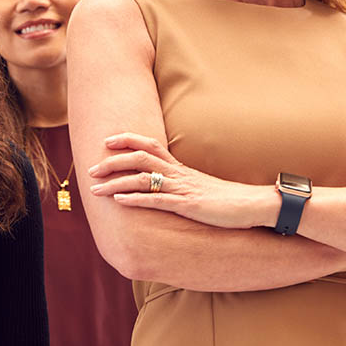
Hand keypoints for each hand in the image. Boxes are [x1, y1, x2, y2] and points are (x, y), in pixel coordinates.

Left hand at [88, 132, 270, 228]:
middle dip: (112, 161)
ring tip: (95, 189)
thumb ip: (184, 185)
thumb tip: (166, 188)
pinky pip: (157, 201)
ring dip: (115, 183)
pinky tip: (118, 202)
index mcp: (182, 168)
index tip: (107, 141)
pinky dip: (135, 200)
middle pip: (140, 157)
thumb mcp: (202, 188)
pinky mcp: (188, 205)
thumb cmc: (229, 200)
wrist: (254, 205)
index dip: (127, 140)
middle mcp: (179, 174)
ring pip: (143, 179)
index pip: (150, 145)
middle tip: (91, 168)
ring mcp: (183, 188)